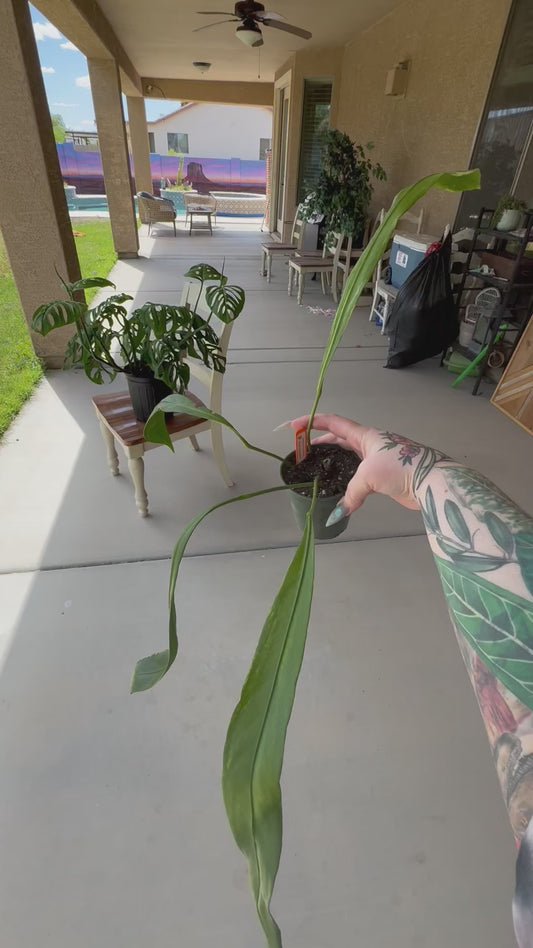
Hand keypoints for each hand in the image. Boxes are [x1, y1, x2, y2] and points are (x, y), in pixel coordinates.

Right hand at [287, 414, 437, 522]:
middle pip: (341, 438)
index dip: (313, 422)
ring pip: (351, 455)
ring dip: (335, 458)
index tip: (294, 426)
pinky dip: (348, 478)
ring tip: (319, 464)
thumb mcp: (369, 478)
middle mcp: (371, 444)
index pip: (334, 423)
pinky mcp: (385, 475)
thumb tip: (336, 515)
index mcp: (366, 436)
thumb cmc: (400, 468)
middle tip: (304, 448)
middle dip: (321, 441)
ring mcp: (379, 459)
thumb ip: (350, 495)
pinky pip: (360, 474)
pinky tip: (342, 486)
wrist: (432, 480)